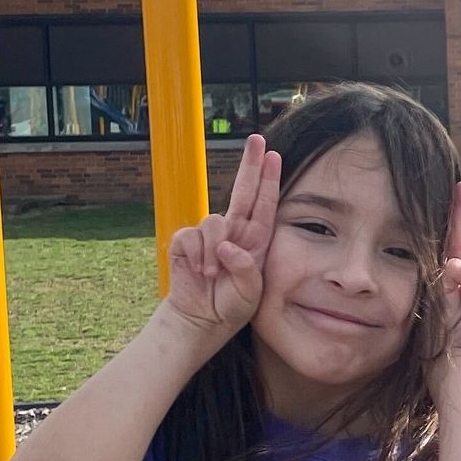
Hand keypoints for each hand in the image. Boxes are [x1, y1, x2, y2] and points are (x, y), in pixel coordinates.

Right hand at [162, 133, 280, 342]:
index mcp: (255, 240)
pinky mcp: (186, 242)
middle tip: (256, 139)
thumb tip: (228, 245)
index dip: (268, 180)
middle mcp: (234, 232)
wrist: (202, 320)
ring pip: (214, 222)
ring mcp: (209, 236)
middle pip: (243, 191)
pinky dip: (197, 255)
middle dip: (250, 165)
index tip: (273, 155)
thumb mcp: (249, 293)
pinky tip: (199, 272)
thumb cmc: (231, 306)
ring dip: (214, 250)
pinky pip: (191, 236)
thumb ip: (244, 269)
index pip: (264, 205)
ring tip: (213, 274)